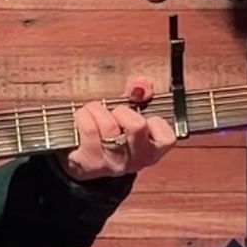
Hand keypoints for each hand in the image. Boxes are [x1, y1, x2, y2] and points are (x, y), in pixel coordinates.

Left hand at [61, 76, 177, 180]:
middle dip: (122, 111)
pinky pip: (89, 130)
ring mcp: (113, 163)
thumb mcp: (130, 112)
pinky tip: (81, 117)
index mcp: (153, 150)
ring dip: (97, 110)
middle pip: (137, 126)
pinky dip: (83, 116)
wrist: (80, 158)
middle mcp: (136, 160)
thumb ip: (141, 94)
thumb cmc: (111, 132)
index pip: (166, 137)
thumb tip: (141, 83)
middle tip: (112, 112)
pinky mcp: (90, 162)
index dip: (153, 121)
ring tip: (91, 110)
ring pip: (110, 126)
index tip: (138, 116)